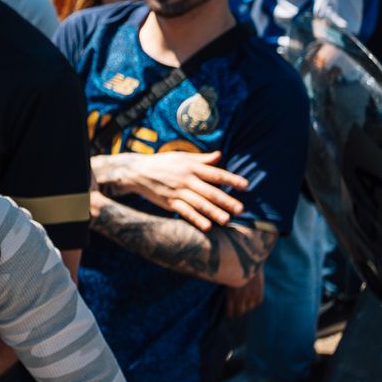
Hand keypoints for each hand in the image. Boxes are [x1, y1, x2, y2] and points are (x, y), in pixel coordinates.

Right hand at [96, 150, 247, 230]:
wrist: (136, 171)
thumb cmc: (163, 163)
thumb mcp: (181, 157)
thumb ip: (202, 159)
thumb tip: (219, 155)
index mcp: (191, 166)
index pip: (216, 174)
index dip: (231, 180)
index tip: (246, 186)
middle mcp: (186, 179)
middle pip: (210, 191)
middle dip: (226, 200)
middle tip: (241, 209)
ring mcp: (177, 192)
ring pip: (199, 203)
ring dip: (214, 212)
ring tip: (227, 220)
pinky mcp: (169, 202)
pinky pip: (185, 212)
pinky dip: (196, 219)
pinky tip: (207, 227)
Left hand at [226, 268, 264, 317]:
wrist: (247, 259)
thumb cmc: (232, 268)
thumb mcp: (226, 280)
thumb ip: (227, 290)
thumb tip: (227, 299)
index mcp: (231, 294)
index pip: (230, 310)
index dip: (230, 314)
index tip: (229, 316)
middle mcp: (242, 296)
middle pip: (241, 311)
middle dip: (238, 313)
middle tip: (237, 313)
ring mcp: (252, 294)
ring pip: (250, 308)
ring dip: (247, 308)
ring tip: (245, 306)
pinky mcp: (260, 291)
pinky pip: (258, 302)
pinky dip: (254, 303)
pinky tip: (252, 301)